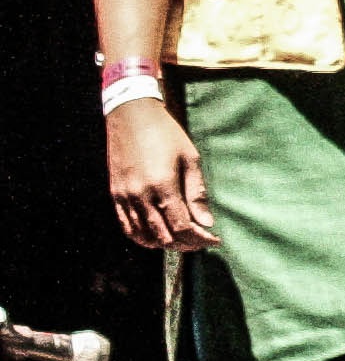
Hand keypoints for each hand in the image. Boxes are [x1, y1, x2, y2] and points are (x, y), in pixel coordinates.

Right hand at [107, 100, 218, 251]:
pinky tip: (157, 237)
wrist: (130, 116)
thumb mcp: (190, 158)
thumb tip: (207, 222)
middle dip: (186, 244)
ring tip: (183, 240)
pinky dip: (143, 238)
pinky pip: (127, 227)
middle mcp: (140, 196)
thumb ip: (197, 192)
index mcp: (162, 186)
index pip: (182, 226)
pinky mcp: (114, 196)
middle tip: (202, 240)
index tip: (215, 240)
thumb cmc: (166, 134)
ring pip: (143, 236)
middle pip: (164, 236)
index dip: (200, 238)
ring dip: (165, 244)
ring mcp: (124, 198)